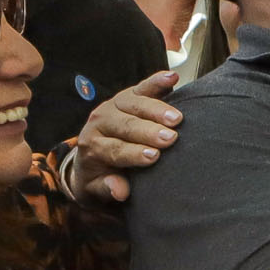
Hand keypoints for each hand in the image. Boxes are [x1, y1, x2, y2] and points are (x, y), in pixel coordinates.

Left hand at [65, 68, 181, 203]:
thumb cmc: (100, 175)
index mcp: (92, 147)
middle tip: (170, 138)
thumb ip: (107, 188)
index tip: (154, 156)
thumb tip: (120, 191)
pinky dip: (157, 81)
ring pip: (134, 104)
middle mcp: (99, 122)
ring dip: (157, 110)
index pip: (114, 149)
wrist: (91, 155)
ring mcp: (113, 105)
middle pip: (125, 125)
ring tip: (177, 118)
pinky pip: (143, 86)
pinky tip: (172, 77)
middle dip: (148, 131)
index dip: (133, 153)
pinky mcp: (127, 95)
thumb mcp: (96, 189)